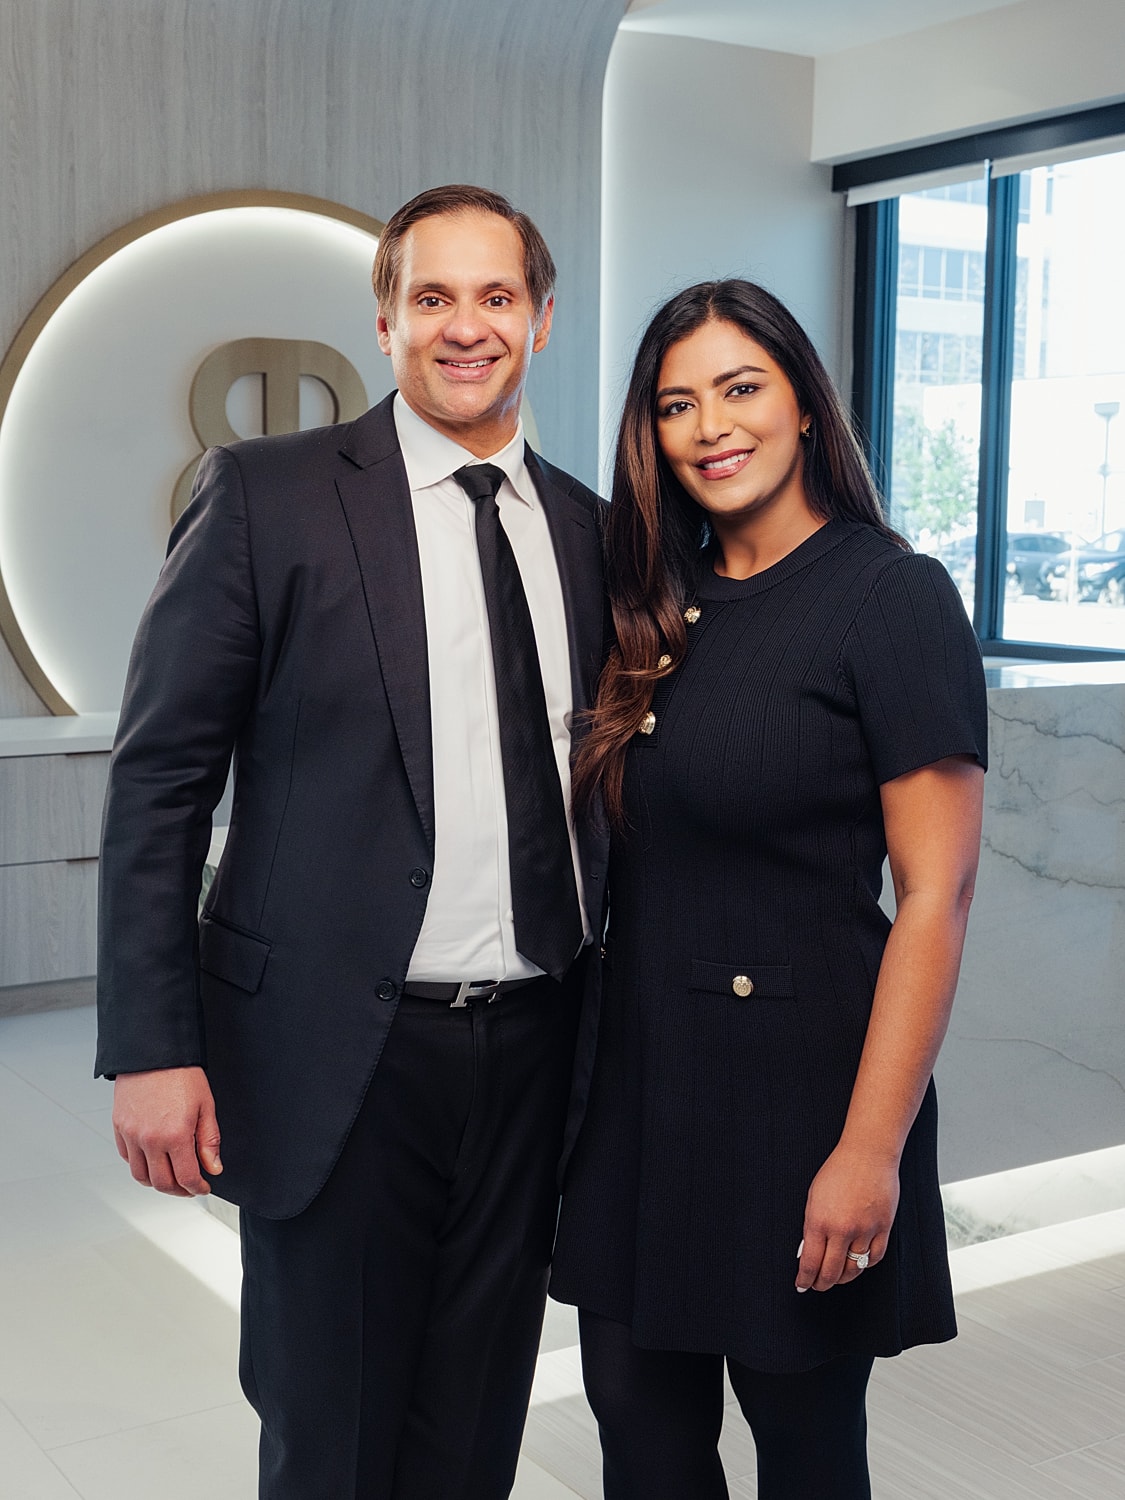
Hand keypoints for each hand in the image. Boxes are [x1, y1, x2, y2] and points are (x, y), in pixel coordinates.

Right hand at [112, 1066, 221, 1196]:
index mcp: (175, 1135)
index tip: (203, 1187)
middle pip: (161, 1183)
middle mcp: (150, 1139)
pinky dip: (139, 1165)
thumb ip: (209, 1141)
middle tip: (189, 1187)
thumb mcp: (206, 1106)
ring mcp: (131, 1135)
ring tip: (170, 1176)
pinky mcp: (119, 1127)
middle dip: (178, 1191)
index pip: (186, 1177)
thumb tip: (213, 1167)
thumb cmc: (181, 1074)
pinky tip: (152, 1159)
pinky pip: (126, 1158)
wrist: (154, 1052)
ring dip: (157, 1182)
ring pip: (140, 1175)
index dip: (197, 1188)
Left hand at [795, 1143, 898, 1292]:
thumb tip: (809, 1251)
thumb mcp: (814, 1197)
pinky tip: (858, 1262)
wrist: (868, 1154)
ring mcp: (865, 1230)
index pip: (810, 1262)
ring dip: (843, 1277)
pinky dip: (865, 1264)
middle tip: (818, 1285)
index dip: (805, 1278)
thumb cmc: (839, 1170)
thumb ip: (812, 1225)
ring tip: (837, 1276)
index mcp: (819, 1220)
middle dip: (821, 1284)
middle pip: (831, 1272)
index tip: (802, 1284)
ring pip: (854, 1269)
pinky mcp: (883, 1228)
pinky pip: (874, 1258)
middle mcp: (842, 1229)